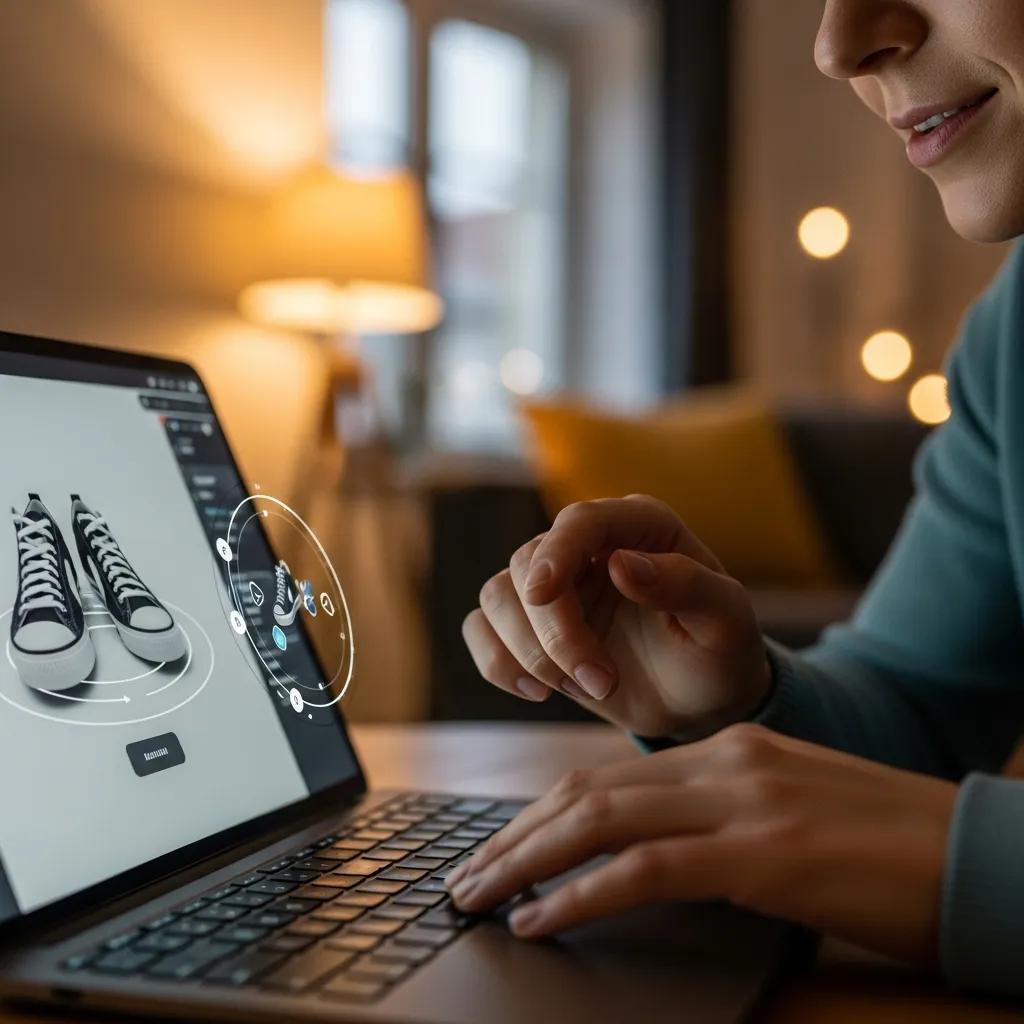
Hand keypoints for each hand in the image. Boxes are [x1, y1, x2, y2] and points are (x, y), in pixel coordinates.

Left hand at [447, 725, 957, 965]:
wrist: (977, 851)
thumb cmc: (887, 845)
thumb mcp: (789, 814)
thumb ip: (719, 819)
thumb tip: (646, 856)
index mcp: (728, 751)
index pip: (606, 777)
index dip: (541, 813)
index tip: (500, 847)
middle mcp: (725, 764)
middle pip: (586, 793)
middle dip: (514, 836)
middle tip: (465, 875)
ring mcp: (743, 803)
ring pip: (599, 821)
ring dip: (526, 861)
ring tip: (478, 895)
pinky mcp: (763, 855)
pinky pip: (646, 871)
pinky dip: (582, 894)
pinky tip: (543, 919)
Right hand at [462, 495, 770, 736]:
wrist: (698, 699)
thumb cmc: (718, 651)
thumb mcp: (725, 621)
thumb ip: (685, 585)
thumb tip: (619, 564)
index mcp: (639, 526)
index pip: (580, 520)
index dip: (556, 552)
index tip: (542, 594)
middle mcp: (588, 546)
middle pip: (529, 566)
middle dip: (555, 632)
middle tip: (601, 683)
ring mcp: (554, 585)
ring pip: (497, 596)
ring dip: (529, 651)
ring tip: (585, 688)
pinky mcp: (528, 624)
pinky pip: (481, 629)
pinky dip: (497, 662)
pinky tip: (539, 692)